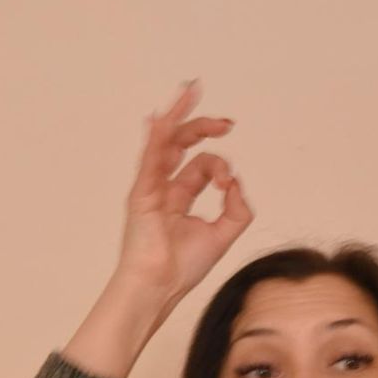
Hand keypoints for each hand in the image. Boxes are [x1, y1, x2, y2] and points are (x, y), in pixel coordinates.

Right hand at [117, 78, 253, 300]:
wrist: (159, 287)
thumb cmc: (181, 269)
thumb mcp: (222, 234)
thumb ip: (236, 209)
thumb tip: (236, 183)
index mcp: (179, 196)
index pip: (202, 165)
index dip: (221, 168)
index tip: (228, 185)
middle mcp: (163, 187)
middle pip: (181, 144)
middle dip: (203, 126)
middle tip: (227, 122)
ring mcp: (150, 188)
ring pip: (164, 141)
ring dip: (177, 114)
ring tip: (190, 90)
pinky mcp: (141, 193)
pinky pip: (150, 158)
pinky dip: (157, 137)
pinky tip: (162, 117)